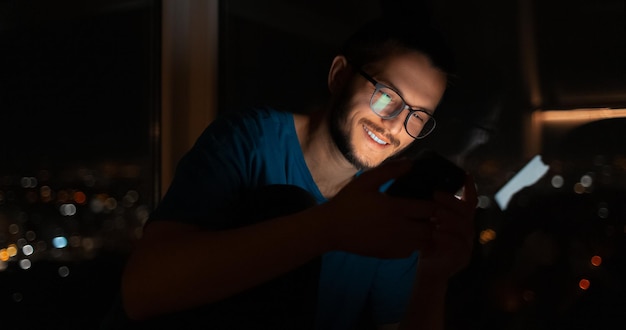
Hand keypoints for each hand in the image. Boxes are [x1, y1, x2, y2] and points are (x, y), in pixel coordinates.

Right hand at [320, 158, 437, 258]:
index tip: (428, 198)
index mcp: (396, 208)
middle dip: (431, 220)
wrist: (331, 228)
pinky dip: (412, 245)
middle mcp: (399, 229)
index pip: (430, 209)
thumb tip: (411, 164)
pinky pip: (410, 253)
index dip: (433, 203)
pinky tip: (403, 235)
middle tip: (423, 212)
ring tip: (415, 224)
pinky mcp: (388, 254)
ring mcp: (394, 244)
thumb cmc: (348, 202)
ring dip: (423, 234)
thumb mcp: (366, 181)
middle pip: (430, 228)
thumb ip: (390, 170)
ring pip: (423, 243)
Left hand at [417, 174, 477, 278]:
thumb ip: (432, 209)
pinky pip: (458, 245)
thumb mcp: (428, 224)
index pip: (470, 201)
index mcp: (461, 220)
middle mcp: (467, 231)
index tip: (465, 174)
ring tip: (436, 213)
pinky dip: (447, 237)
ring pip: (464, 227)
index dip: (470, 188)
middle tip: (435, 194)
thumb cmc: (426, 244)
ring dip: (449, 218)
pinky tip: (436, 233)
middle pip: (466, 212)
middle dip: (451, 201)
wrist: (428, 273)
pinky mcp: (462, 258)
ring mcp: (467, 245)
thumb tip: (422, 188)